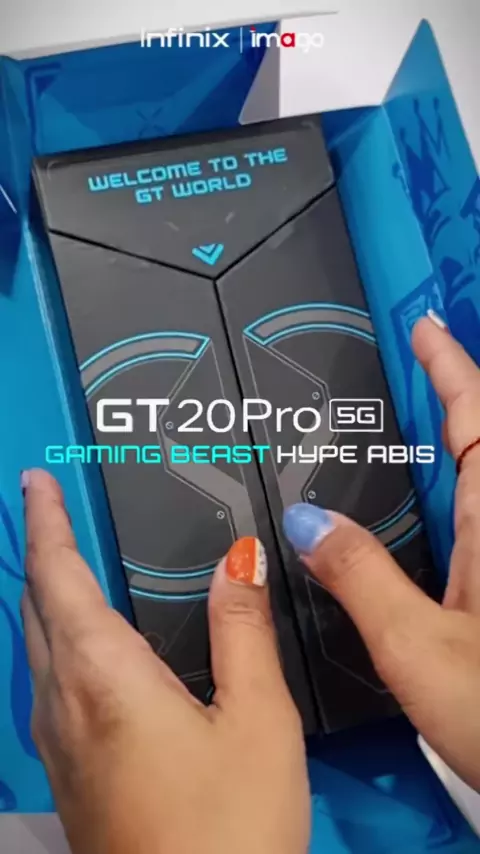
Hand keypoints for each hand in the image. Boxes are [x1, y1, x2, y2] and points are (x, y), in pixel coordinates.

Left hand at [21, 471, 309, 853]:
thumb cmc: (232, 826)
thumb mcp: (257, 718)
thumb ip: (242, 628)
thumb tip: (238, 557)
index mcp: (104, 676)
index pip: (58, 577)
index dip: (45, 523)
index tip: (34, 482)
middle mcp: (65, 704)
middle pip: (37, 608)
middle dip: (39, 552)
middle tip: (47, 511)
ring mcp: (58, 746)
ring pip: (36, 647)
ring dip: (44, 595)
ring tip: (60, 564)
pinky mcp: (68, 777)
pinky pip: (48, 684)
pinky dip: (55, 638)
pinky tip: (81, 649)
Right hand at [283, 313, 479, 791]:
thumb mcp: (415, 642)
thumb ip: (358, 575)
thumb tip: (303, 518)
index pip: (476, 420)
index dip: (450, 367)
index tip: (421, 324)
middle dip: (449, 393)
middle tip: (401, 367)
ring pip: (474, 479)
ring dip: (448, 439)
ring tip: (397, 421)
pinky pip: (467, 516)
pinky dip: (444, 488)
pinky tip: (412, 507)